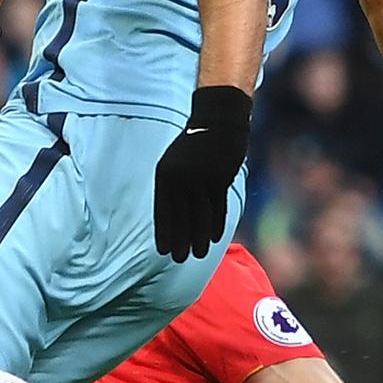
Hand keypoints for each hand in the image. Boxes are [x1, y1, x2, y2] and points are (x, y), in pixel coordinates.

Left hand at [152, 85, 250, 262]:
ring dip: (198, 237)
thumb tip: (171, 216)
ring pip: (200, 215)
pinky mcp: (221, 178)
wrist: (217, 122)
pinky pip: (217, 207)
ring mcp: (202, 178)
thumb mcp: (174, 162)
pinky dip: (215, 224)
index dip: (164, 231)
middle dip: (180, 240)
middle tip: (179, 260)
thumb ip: (172, 186)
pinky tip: (212, 239)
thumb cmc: (193, 146)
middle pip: (181, 216)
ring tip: (197, 255)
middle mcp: (182, 178)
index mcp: (165, 174)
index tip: (163, 250)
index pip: (162, 210)